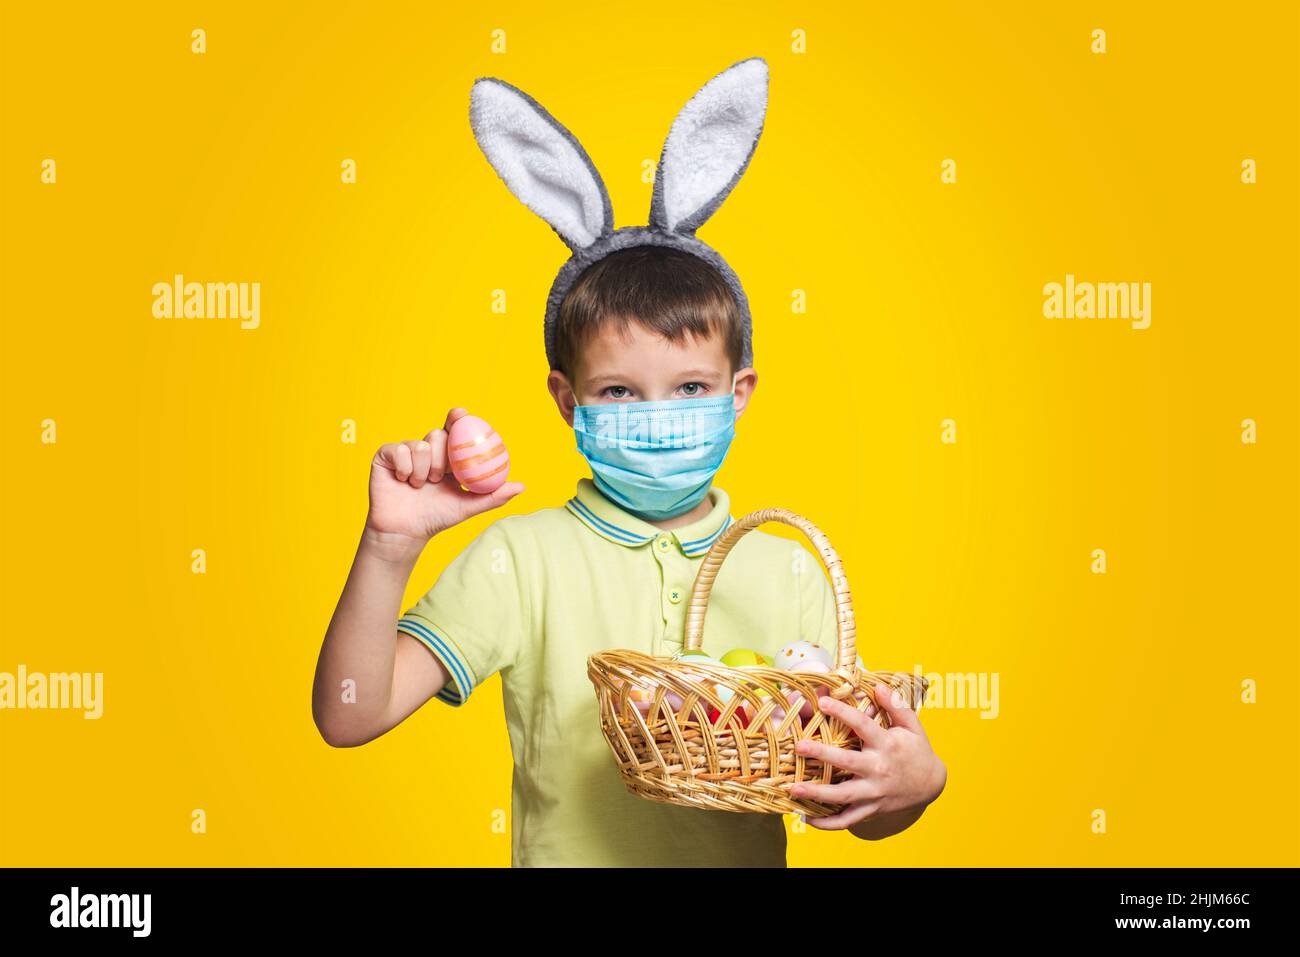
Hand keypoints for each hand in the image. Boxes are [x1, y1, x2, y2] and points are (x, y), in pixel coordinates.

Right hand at [365, 407, 524, 545]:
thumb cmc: (437, 517)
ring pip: (420, 445)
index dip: (458, 418)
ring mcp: (406, 451)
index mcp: (448, 456)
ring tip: (420, 486)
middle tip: (439, 479)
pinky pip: (399, 450)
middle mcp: (427, 449)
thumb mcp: (468, 506)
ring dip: (423, 470)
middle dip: (442, 459)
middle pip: (438, 435)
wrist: (405, 532)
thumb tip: (522, 487)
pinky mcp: (386, 455)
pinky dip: (405, 469)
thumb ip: (493, 496)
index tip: (462, 414)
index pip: (454, 430)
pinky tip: (403, 482)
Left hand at [788, 681, 945, 830]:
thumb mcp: (912, 725)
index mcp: (887, 745)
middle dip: (821, 754)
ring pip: (843, 796)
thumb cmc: (917, 750)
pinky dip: (827, 823)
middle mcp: (879, 769)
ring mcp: (875, 792)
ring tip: (793, 789)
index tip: (822, 702)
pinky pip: (847, 820)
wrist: (932, 784)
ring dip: (817, 794)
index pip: (862, 725)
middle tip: (799, 747)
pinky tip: (807, 818)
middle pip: (846, 763)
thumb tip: (877, 685)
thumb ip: (895, 704)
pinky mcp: (872, 809)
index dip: (842, 712)